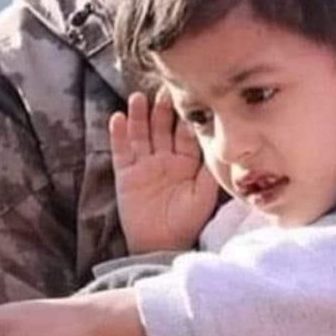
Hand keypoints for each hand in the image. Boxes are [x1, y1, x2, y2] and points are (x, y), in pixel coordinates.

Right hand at [110, 91, 217, 253]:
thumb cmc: (186, 222)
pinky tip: (117, 118)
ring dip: (139, 116)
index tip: (187, 95)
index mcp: (187, 164)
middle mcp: (165, 160)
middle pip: (162, 129)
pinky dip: (118, 135)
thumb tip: (217, 143)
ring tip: (137, 97)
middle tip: (162, 90)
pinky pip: (121, 151)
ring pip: (140, 135)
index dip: (185, 117)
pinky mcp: (126, 175)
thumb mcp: (204, 194)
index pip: (185, 135)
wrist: (161, 245)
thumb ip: (208, 169)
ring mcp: (144, 166)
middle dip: (162, 110)